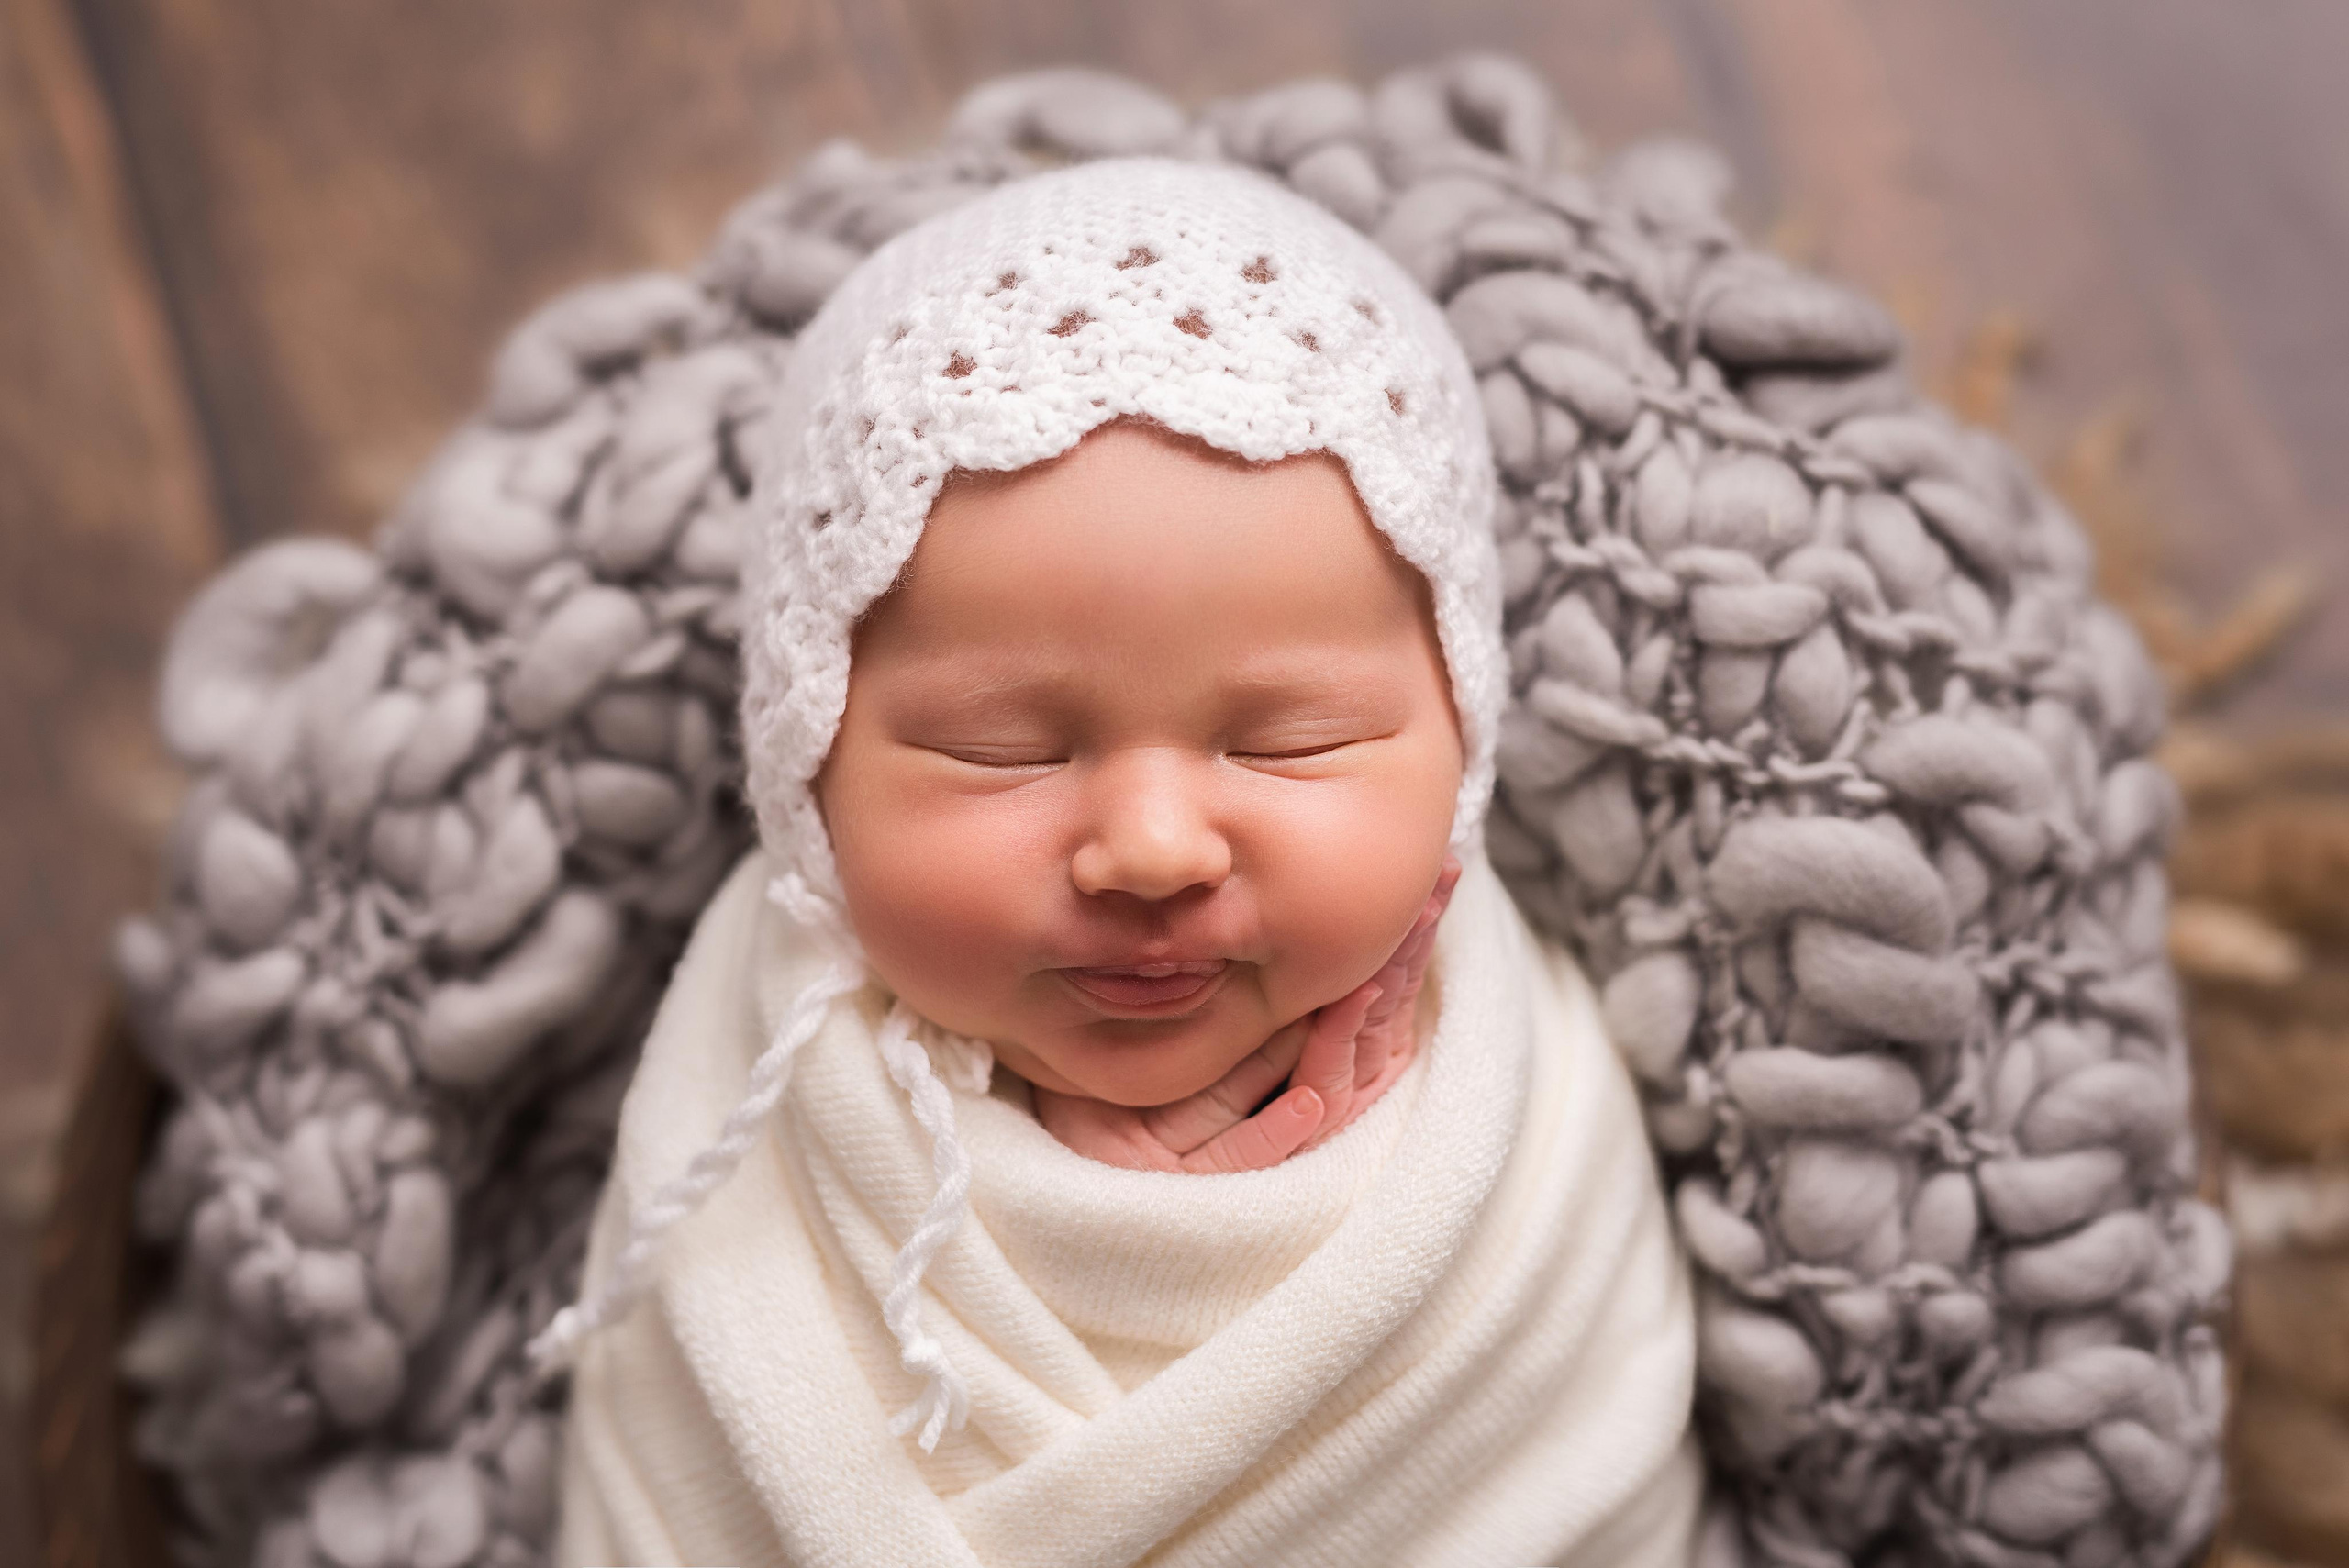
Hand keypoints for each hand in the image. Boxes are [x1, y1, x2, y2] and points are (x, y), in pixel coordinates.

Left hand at [1033, 855, 1461, 1171]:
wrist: (1087, 1161)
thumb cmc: (1159, 1087)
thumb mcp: (1221, 1020)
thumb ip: (1271, 980)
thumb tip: (1311, 893)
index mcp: (1315, 1057)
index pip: (1375, 992)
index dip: (1408, 941)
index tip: (1440, 876)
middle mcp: (1304, 1100)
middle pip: (1369, 1032)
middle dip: (1400, 966)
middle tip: (1427, 903)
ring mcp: (1266, 1144)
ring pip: (1325, 1089)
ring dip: (1351, 1034)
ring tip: (1371, 980)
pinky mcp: (1211, 1184)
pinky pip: (1254, 1156)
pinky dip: (1280, 1132)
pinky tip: (1307, 1102)